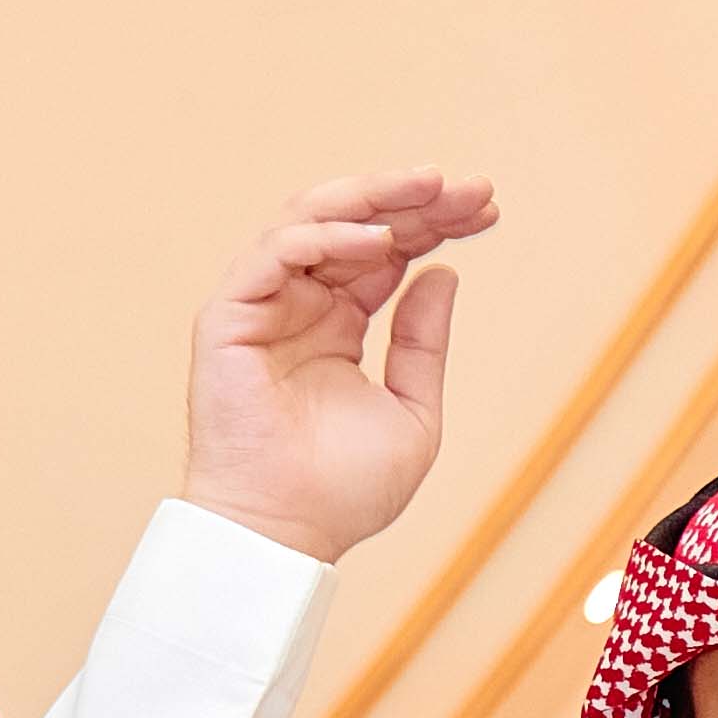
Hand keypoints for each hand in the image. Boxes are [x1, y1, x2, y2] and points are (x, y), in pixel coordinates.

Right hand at [183, 170, 494, 564]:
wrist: (291, 531)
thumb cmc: (345, 488)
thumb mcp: (412, 409)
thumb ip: (424, 342)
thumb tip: (445, 274)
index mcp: (338, 322)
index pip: (386, 253)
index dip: (434, 224)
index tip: (488, 208)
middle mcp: (299, 303)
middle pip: (356, 227)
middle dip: (413, 200)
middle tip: (470, 186)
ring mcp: (262, 304)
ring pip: (311, 222)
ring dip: (373, 200)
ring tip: (431, 188)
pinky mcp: (229, 314)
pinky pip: (276, 254)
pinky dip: (326, 239)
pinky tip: (381, 241)